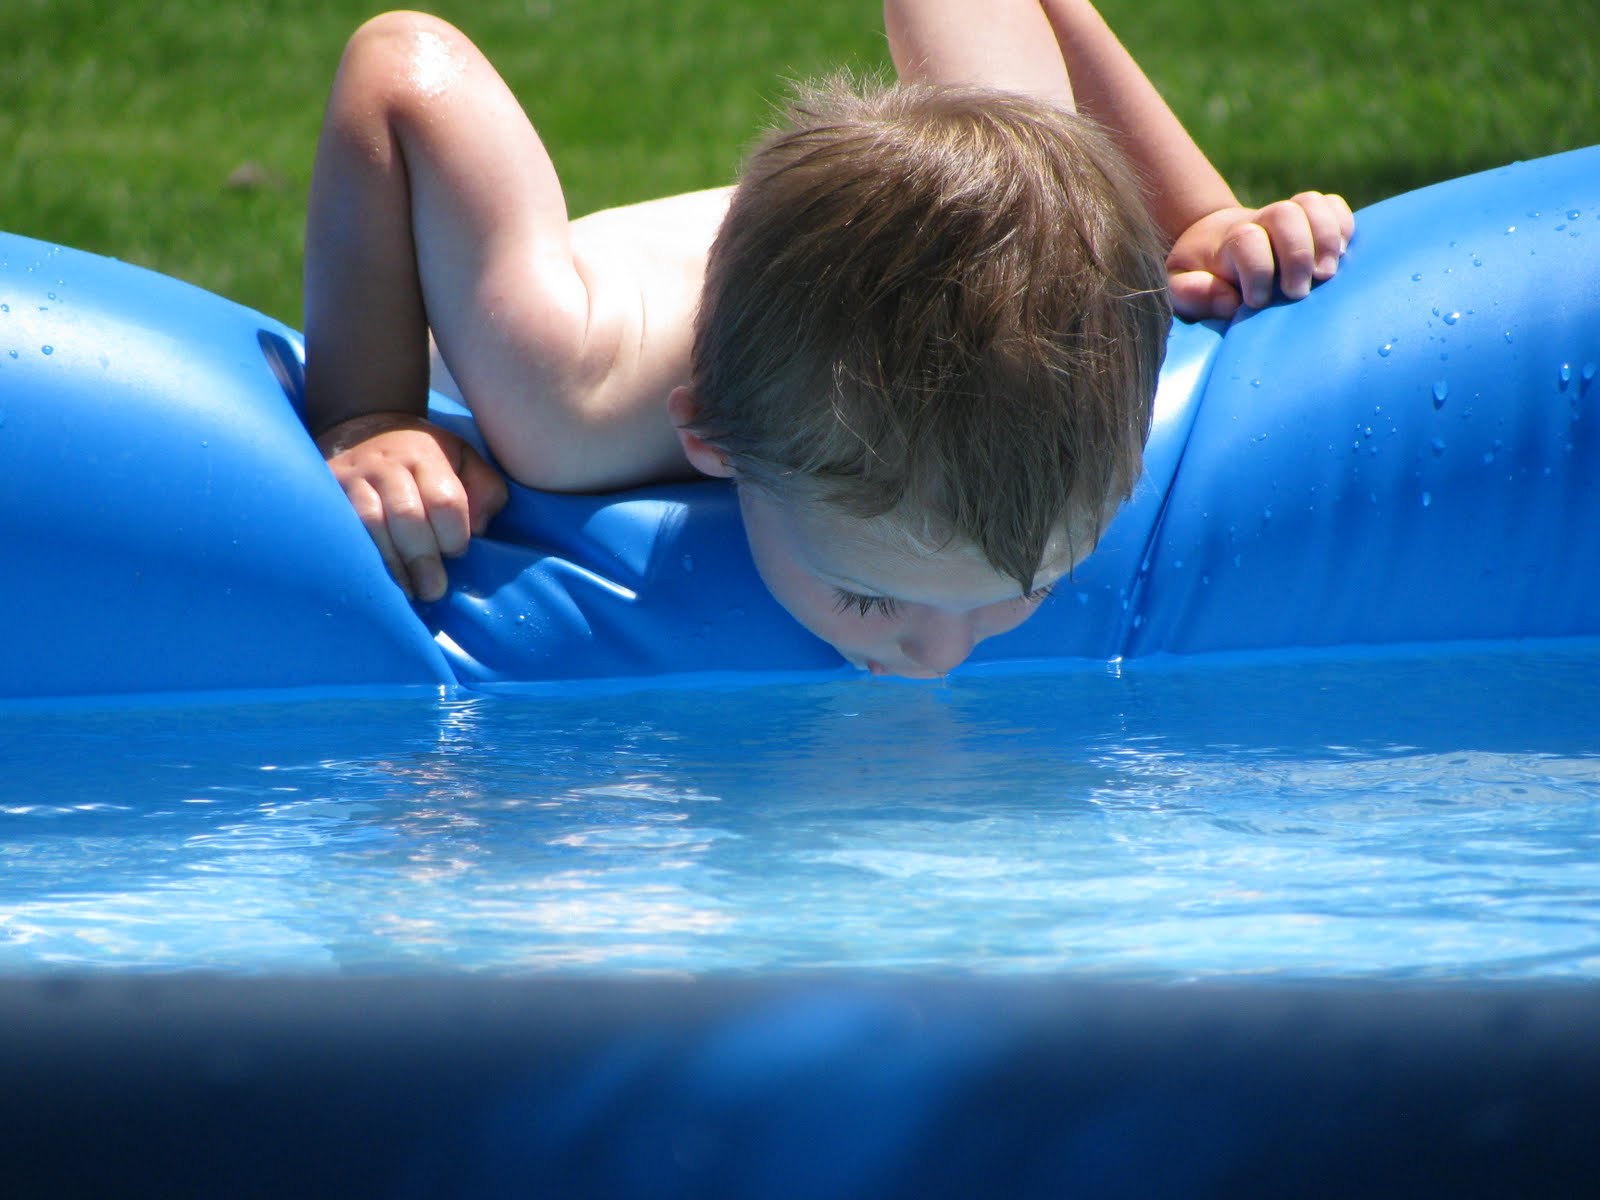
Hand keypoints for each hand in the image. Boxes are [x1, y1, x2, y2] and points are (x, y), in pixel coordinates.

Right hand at [316, 412, 507, 601]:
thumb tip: (479, 528)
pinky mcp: (326, 494)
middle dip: (424, 557)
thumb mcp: (463, 458)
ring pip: (370, 525)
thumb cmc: (422, 457)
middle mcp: (386, 466)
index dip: (454, 533)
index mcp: (426, 456)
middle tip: (434, 590)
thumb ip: (485, 489)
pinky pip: (341, 531)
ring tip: (407, 593)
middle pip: (407, 515)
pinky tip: (372, 581)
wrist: (362, 427)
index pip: (445, 499)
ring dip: (391, 564)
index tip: (457, 553)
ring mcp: (351, 479)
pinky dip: (359, 559)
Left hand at [1166, 192, 1354, 319]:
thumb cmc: (1199, 278)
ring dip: (1325, 238)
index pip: (1247, 240)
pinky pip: (1333, 206)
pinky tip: (1341, 254)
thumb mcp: (1180, 289)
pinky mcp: (1310, 219)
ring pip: (1312, 204)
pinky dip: (1343, 225)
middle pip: (1285, 214)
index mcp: (1227, 241)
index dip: (1256, 270)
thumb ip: (1192, 293)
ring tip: (1324, 274)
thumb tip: (1229, 300)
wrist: (1213, 248)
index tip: (1255, 302)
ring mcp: (1287, 217)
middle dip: (1297, 254)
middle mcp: (1259, 222)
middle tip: (1296, 292)